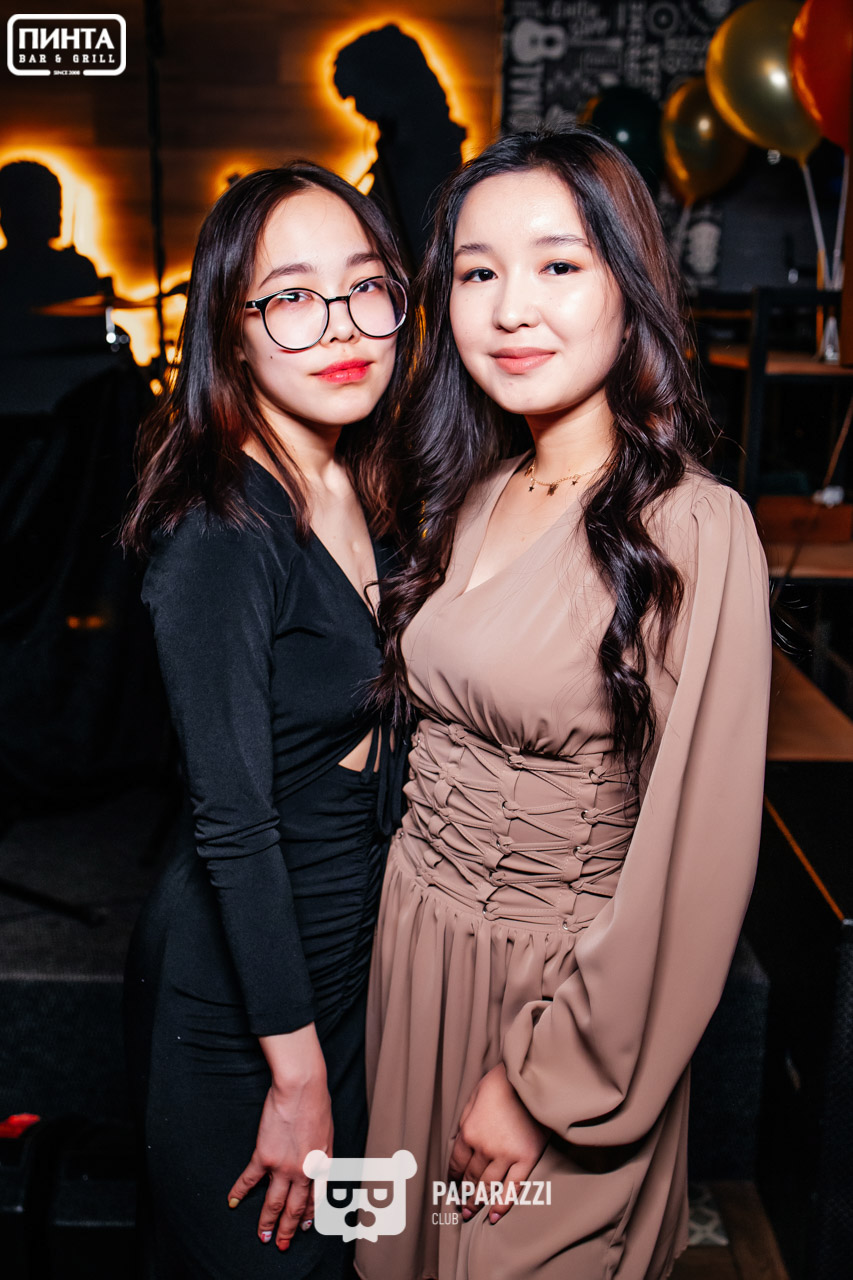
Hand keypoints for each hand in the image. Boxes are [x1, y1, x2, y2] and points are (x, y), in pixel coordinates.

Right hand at [227, 1024, 332, 1250]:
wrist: (302, 1088)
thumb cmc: (317, 1102)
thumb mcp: (328, 1132)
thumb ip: (322, 1151)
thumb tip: (318, 1161)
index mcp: (322, 1164)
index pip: (316, 1199)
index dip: (308, 1216)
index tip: (304, 1228)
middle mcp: (304, 1171)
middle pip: (295, 1208)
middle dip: (288, 1229)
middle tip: (282, 1244)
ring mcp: (284, 1166)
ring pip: (274, 1203)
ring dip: (267, 1222)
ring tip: (263, 1236)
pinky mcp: (264, 1157)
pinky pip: (249, 1180)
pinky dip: (239, 1193)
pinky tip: (232, 1202)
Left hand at [448, 1063, 547, 1223]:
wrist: (530, 1079)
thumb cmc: (502, 1083)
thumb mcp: (474, 1097)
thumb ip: (466, 1120)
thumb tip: (461, 1139)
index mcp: (469, 1131)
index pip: (456, 1162)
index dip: (454, 1176)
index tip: (453, 1185)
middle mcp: (484, 1148)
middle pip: (471, 1177)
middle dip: (464, 1193)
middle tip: (461, 1207)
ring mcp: (505, 1155)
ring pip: (488, 1186)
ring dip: (478, 1202)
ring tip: (472, 1214)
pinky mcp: (526, 1159)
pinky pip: (512, 1187)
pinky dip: (502, 1204)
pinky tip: (495, 1215)